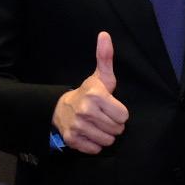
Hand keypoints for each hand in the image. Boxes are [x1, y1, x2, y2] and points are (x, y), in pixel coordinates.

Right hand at [51, 31, 128, 153]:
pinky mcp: (72, 140)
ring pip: (108, 141)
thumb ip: (105, 57)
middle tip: (103, 116)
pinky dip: (94, 144)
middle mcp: (85, 111)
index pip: (124, 116)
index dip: (119, 112)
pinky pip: (95, 149)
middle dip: (114, 125)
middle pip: (117, 129)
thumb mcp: (100, 76)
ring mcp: (77, 126)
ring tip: (97, 124)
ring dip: (105, 135)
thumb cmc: (88, 92)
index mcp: (96, 95)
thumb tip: (105, 35)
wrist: (60, 108)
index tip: (110, 107)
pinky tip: (89, 133)